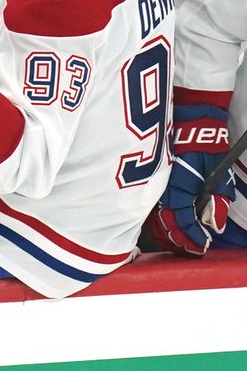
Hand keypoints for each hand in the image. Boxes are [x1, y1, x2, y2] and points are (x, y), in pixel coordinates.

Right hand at [145, 104, 233, 255]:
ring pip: (156, 220)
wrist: (189, 121)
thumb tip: (214, 224)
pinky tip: (168, 226)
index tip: (203, 245)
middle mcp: (163, 191)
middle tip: (194, 249)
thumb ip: (216, 200)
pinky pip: (152, 209)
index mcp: (179, 189)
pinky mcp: (153, 183)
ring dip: (168, 234)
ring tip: (181, 242)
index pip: (184, 222)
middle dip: (181, 241)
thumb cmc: (204, 145)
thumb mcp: (218, 174)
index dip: (194, 237)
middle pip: (166, 226)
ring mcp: (155, 187)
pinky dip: (160, 222)